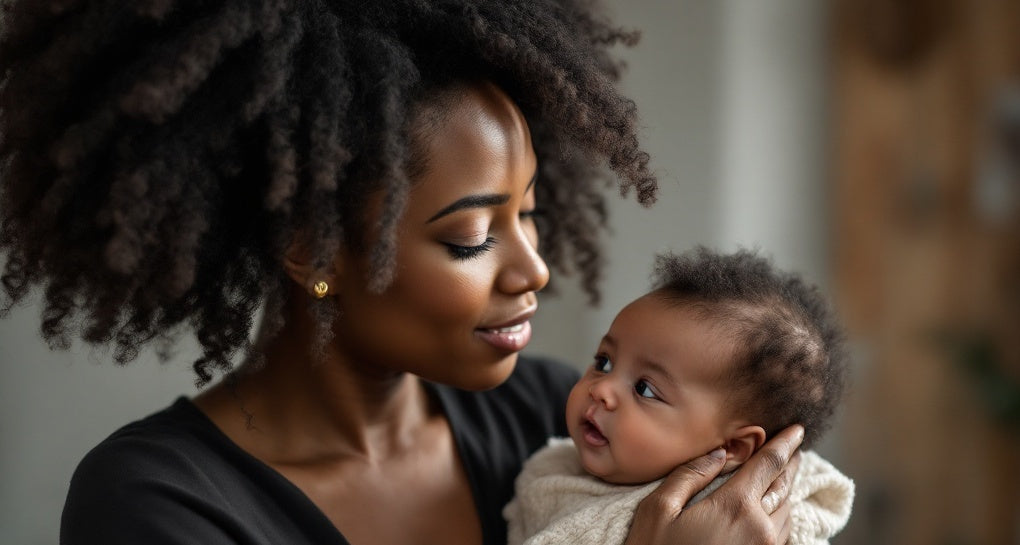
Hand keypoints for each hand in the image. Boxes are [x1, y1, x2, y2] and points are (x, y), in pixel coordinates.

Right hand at [624, 424, 803, 544]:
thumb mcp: (658, 509)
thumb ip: (689, 475)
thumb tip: (719, 454)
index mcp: (735, 506)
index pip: (770, 464)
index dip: (786, 443)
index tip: (797, 429)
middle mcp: (760, 529)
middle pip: (784, 486)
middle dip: (790, 464)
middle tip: (794, 448)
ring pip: (786, 512)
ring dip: (786, 490)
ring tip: (781, 476)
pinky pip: (781, 534)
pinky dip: (781, 514)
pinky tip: (772, 509)